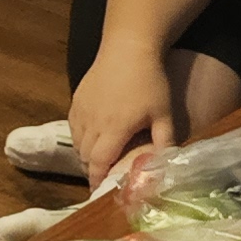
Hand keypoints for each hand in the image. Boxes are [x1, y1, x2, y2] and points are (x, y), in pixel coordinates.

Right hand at [68, 49, 182, 185]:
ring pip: (77, 142)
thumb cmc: (150, 81)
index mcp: (114, 129)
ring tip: (99, 159)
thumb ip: (164, 141)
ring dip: (86, 154)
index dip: (97, 179)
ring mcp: (82, 109)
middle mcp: (93, 122)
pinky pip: (74, 126)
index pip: (99, 162)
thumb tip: (166, 165)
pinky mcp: (77, 99)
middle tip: (104, 176)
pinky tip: (92, 137)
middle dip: (92, 169)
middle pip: (85, 155)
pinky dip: (80, 138)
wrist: (128, 48)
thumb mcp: (164, 113)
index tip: (99, 192)